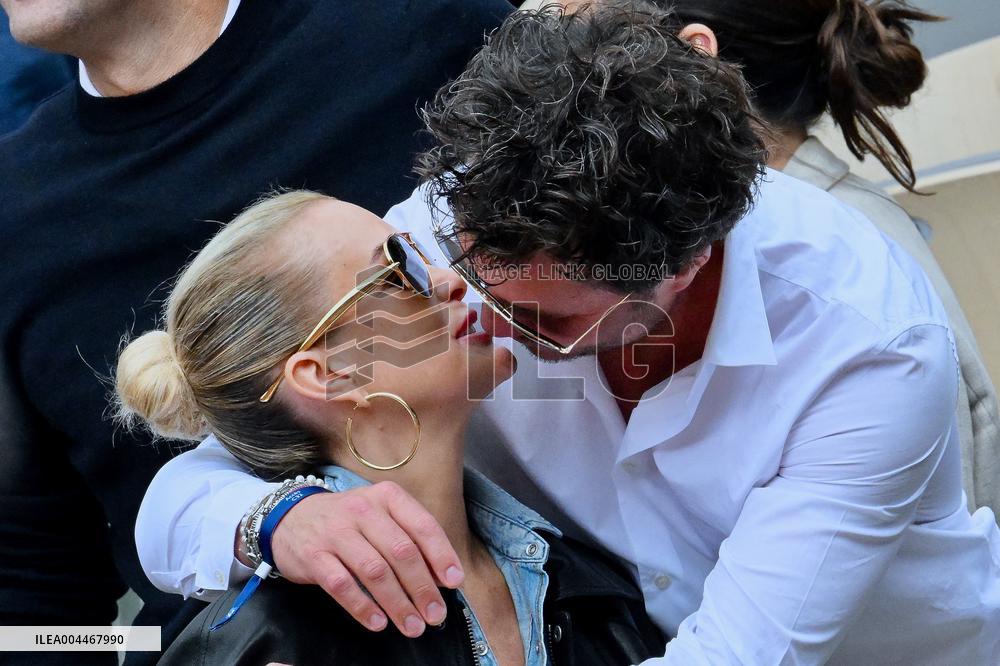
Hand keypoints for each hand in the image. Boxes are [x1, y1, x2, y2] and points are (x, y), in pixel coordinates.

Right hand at [269, 481, 463, 636]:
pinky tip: (378, 623)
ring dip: (398, 603)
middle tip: (435, 615)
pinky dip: (363, 607)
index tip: (454, 582)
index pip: (422, 525)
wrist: (291, 517)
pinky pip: (342, 585)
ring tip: (412, 626)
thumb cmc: (349, 522)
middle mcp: (363, 510)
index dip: (441, 555)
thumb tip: (442, 577)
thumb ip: (410, 539)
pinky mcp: (313, 556)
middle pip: (401, 552)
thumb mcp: (381, 516)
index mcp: (387, 497)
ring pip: (375, 571)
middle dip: (422, 587)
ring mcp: (336, 532)